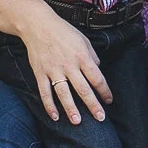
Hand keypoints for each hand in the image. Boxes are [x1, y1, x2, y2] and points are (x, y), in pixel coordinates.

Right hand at [18, 8, 112, 123]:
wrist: (38, 25)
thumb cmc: (63, 31)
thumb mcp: (84, 40)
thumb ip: (92, 56)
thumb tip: (98, 69)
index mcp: (82, 57)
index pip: (97, 78)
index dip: (104, 91)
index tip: (109, 101)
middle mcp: (69, 65)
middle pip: (83, 89)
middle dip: (92, 105)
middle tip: (100, 118)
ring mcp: (53, 70)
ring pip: (63, 94)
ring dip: (71, 109)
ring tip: (77, 122)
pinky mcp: (40, 73)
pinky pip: (45, 92)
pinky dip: (49, 106)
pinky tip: (55, 116)